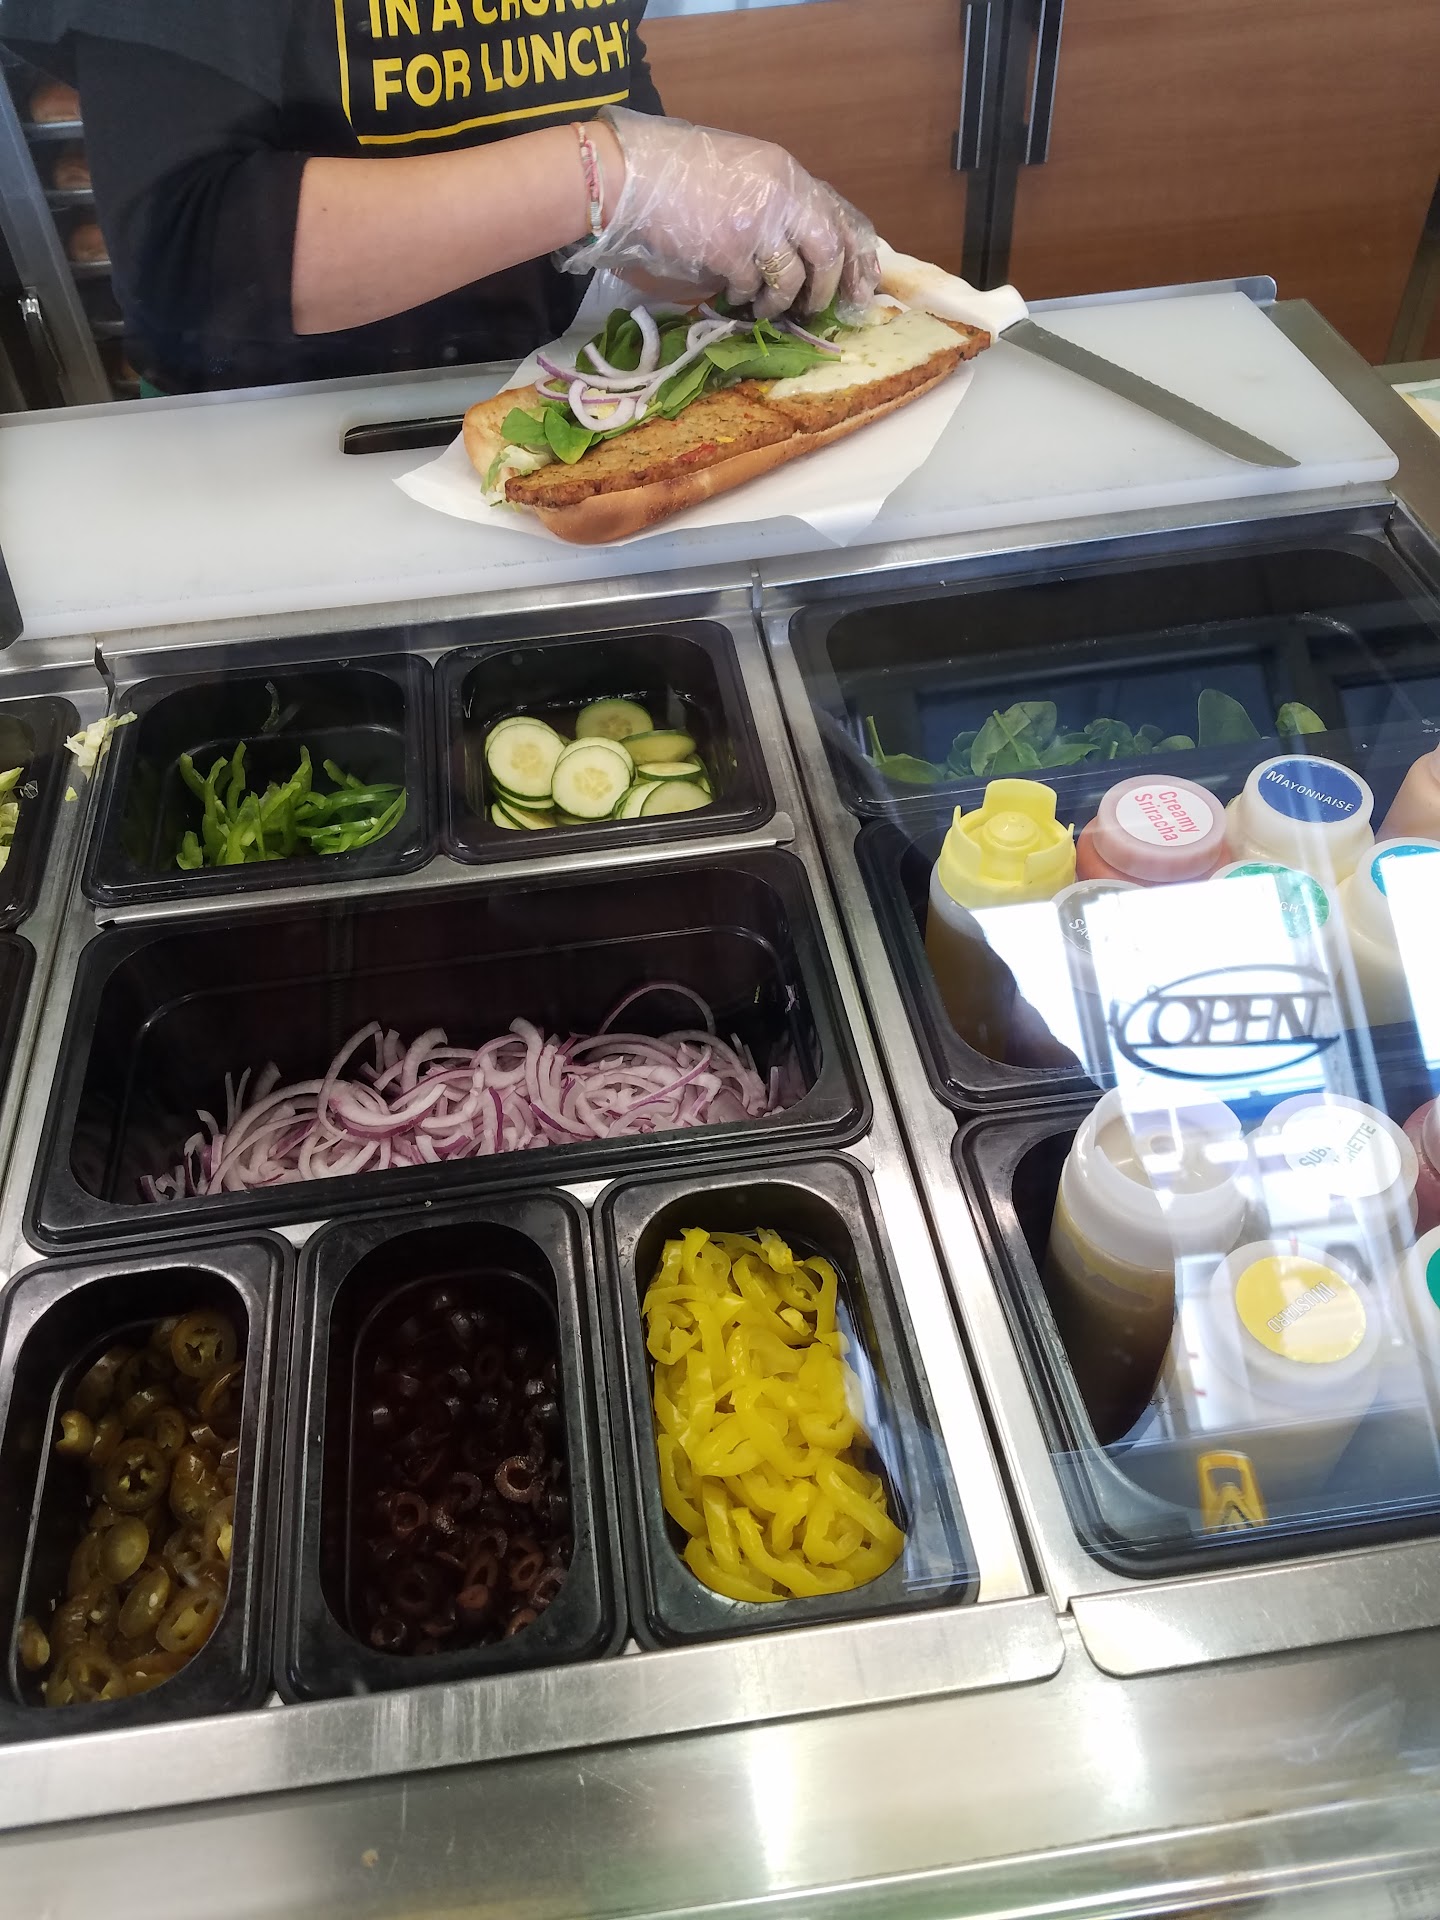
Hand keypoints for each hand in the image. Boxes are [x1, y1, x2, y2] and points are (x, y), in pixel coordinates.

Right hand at [558, 108, 877, 320]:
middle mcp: (781, 193)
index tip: (862, 290)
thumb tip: (802, 251)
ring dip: (780, 303)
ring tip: (761, 306)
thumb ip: (774, 203)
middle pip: (830, 249)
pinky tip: (729, 295)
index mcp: (786, 172)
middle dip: (827, 288)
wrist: (628, 177)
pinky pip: (752, 288)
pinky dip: (743, 299)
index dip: (858, 258)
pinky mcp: (731, 249)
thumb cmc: (676, 177)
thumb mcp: (740, 176)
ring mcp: (758, 221)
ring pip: (793, 278)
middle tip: (814, 310)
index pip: (841, 216)